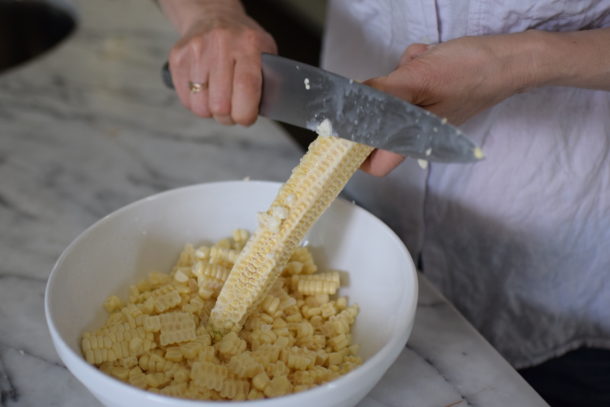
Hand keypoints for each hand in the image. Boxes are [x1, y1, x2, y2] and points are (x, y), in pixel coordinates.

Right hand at [164, 1, 276, 124]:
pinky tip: (206, 93)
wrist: (213, 17)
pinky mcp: (177, 58)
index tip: (247, 119)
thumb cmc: (244, 43)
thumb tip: (260, 110)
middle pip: (220, 104)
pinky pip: (186, 100)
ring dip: (211, 112)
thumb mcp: (266, 54)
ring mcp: (195, 50)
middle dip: (228, 117)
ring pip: (200, 106)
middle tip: (234, 111)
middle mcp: (220, 44)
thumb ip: (268, 81)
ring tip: (220, 101)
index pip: (245, 87)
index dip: (246, 113)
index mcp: (247, 45)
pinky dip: (197, 104)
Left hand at [361, 33, 534, 175]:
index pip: (378, 165)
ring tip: (420, 65)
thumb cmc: (472, 72)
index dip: (357, 155)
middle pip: (381, 124)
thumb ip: (381, 94)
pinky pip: (409, 81)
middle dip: (381, 98)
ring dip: (398, 77)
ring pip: (393, 97)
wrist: (511, 57)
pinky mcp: (434, 94)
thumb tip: (349, 102)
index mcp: (416, 139)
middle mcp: (420, 130)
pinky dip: (413, 67)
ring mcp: (428, 112)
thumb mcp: (418, 79)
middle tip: (390, 82)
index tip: (342, 132)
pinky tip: (429, 58)